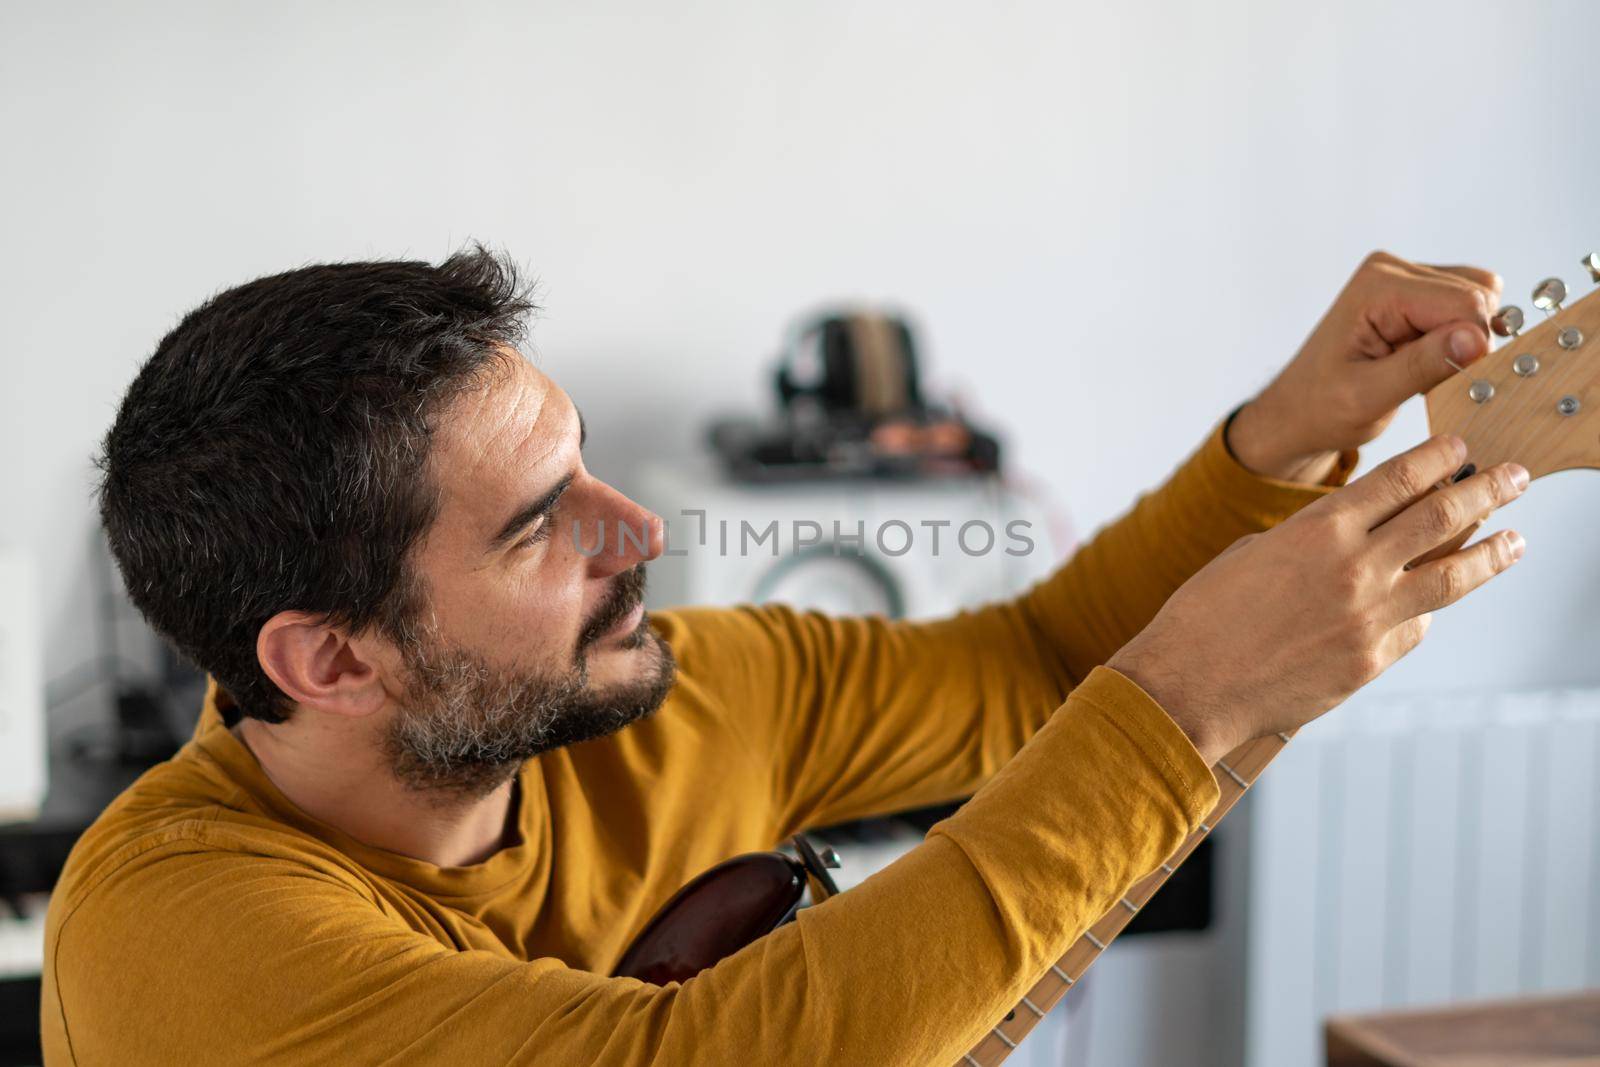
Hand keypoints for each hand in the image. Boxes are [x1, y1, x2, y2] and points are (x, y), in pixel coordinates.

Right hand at [1106, 435, 1525, 763]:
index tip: (1462, 447)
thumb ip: (1311, 540)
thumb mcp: (1254, 554)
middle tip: (1515, 477)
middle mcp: (1353, 567)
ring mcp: (1368, 617)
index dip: (1439, 457)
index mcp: (1318, 529)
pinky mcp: (1370, 661)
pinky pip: (1417, 625)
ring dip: (1492, 551)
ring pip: (1452, 574)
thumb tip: (1356, 537)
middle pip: (1442, 515)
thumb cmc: (1206, 616)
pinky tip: (1441, 598)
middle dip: (1487, 490)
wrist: (1189, 686)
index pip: (1400, 479)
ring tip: (1517, 539)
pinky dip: (1432, 606)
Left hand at [1228, 251, 1501, 483]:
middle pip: (1477, 295)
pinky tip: (1429, 362)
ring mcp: (1404, 278)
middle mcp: (1392, 270)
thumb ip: (1421, 366)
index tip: (1456, 382)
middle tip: (1431, 381)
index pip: (1465, 302)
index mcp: (1378, 287)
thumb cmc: (1321, 408)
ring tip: (1424, 372)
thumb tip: (1475, 339)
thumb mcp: (1368, 397)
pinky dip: (1461, 338)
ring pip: (1480, 298)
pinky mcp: (1415, 293)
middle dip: (1469, 343)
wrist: (1297, 411)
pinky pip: (1467, 306)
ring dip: (1466, 340)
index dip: (1475, 346)